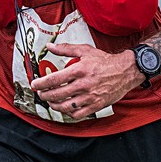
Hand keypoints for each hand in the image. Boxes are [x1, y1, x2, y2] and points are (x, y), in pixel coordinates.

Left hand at [29, 43, 143, 119]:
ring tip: (51, 101)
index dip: (41, 83)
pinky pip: (78, 114)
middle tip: (41, 93)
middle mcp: (84, 84)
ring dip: (54, 105)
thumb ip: (65, 49)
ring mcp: (90, 97)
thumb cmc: (105, 61)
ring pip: (66, 106)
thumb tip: (50, 47)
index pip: (55, 79)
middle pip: (57, 94)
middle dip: (45, 95)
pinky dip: (68, 113)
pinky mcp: (96, 105)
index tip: (35, 84)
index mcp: (79, 70)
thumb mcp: (85, 50)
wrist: (125, 71)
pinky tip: (65, 108)